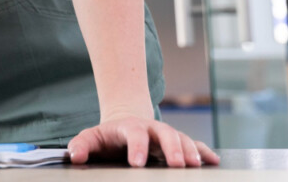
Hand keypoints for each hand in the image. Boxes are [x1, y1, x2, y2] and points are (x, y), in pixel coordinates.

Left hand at [68, 113, 219, 166]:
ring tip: (195, 165)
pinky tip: (214, 161)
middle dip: (172, 149)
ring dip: (190, 151)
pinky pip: (194, 145)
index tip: (137, 163)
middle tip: (176, 165)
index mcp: (131, 127)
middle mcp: (152, 129)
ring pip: (182, 139)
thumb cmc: (109, 135)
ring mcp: (167, 135)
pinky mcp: (178, 143)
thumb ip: (81, 145)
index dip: (137, 148)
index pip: (135, 135)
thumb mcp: (92, 137)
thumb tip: (74, 156)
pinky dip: (204, 152)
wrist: (125, 121)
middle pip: (165, 134)